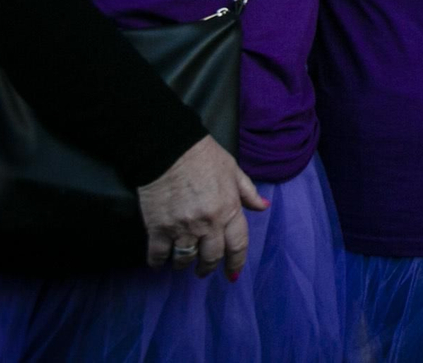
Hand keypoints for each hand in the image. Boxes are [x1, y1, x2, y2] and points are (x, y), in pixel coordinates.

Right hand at [138, 134, 269, 280]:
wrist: (169, 148)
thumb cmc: (204, 156)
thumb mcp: (233, 171)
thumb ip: (248, 192)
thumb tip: (264, 207)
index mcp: (229, 209)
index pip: (238, 245)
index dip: (236, 262)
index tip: (233, 274)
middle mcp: (208, 223)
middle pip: (212, 256)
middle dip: (209, 267)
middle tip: (204, 270)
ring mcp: (183, 227)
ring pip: (186, 259)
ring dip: (184, 264)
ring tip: (182, 263)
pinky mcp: (158, 227)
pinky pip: (159, 254)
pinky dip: (158, 262)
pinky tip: (158, 263)